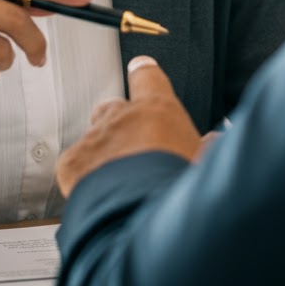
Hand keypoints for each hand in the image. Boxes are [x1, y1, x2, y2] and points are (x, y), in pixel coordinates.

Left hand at [57, 56, 201, 196]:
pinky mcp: (72, 163)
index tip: (140, 69)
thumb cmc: (175, 191)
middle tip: (134, 150)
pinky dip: (81, 176)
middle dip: (120, 125)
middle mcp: (122, 117)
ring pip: (92, 137)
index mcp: (157, 110)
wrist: (139, 216)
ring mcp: (95, 139)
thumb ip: (203, 147)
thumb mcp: (200, 163)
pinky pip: (72, 163)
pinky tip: (95, 192)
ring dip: (101, 154)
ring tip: (115, 181)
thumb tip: (212, 142)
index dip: (143, 73)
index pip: (147, 77)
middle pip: (113, 108)